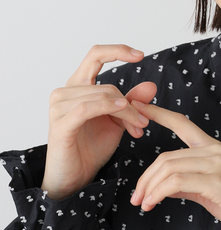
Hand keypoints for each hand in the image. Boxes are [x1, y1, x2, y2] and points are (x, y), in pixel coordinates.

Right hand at [41, 44, 156, 199]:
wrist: (75, 178)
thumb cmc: (91, 147)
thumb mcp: (118, 121)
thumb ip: (132, 102)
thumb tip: (151, 85)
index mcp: (78, 86)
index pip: (96, 55)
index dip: (118, 51)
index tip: (141, 55)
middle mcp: (65, 92)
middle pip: (109, 85)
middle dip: (132, 104)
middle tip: (144, 122)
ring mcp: (59, 107)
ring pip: (103, 96)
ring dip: (126, 111)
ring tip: (137, 128)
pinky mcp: (60, 124)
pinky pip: (88, 107)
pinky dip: (108, 107)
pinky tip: (122, 111)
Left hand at [130, 102, 220, 229]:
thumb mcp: (208, 189)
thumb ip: (186, 183)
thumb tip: (161, 187)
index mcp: (212, 147)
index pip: (181, 123)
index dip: (159, 113)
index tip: (139, 107)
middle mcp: (213, 150)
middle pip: (166, 156)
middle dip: (145, 177)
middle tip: (135, 197)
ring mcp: (215, 163)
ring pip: (169, 168)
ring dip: (149, 187)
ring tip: (142, 203)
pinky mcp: (216, 180)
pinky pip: (177, 182)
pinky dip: (159, 193)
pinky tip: (152, 204)